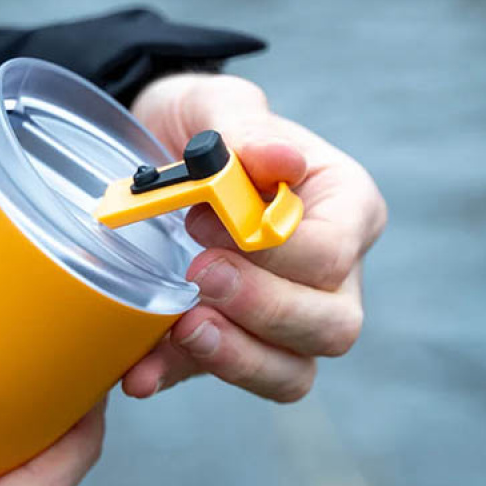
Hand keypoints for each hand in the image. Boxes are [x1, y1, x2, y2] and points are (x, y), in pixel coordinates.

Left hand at [123, 74, 386, 402]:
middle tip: (198, 275)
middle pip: (331, 327)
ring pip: (291, 373)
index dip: (273, 250)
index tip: (205, 226)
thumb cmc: (204, 127)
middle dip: (263, 310)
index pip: (332, 253)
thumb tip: (281, 159)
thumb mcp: (217, 107)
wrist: (153, 154)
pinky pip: (217, 377)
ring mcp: (283, 319)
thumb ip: (244, 129)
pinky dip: (178, 376)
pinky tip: (141, 373)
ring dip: (236, 358)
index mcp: (344, 208)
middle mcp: (330, 274)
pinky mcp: (231, 343)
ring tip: (182, 327)